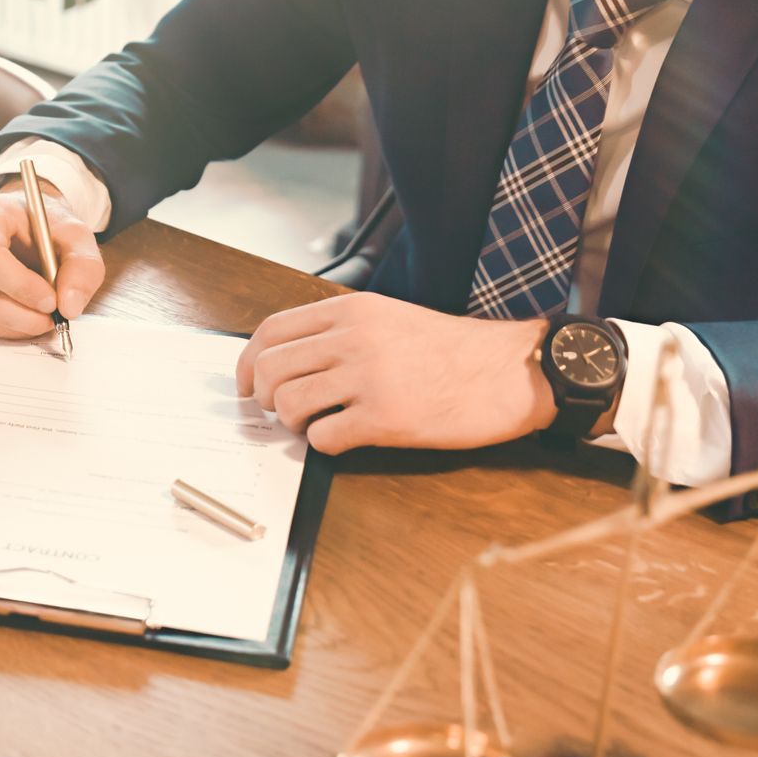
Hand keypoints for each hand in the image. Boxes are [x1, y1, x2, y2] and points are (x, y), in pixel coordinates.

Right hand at [0, 180, 103, 336]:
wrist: (18, 223)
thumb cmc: (41, 226)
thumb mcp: (75, 234)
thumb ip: (83, 266)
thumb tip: (70, 306)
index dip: (21, 287)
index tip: (50, 300)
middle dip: (25, 316)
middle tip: (54, 315)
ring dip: (18, 325)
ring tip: (40, 312)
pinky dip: (4, 326)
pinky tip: (20, 311)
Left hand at [235, 293, 558, 453]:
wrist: (510, 371)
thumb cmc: (452, 350)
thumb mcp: (390, 318)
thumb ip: (340, 331)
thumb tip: (289, 360)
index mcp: (351, 311)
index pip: (271, 331)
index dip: (247, 362)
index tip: (247, 385)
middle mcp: (353, 339)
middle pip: (269, 369)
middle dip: (263, 397)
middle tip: (279, 411)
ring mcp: (368, 378)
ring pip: (287, 404)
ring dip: (291, 423)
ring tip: (314, 425)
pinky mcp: (385, 418)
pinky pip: (323, 438)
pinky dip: (323, 445)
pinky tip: (344, 439)